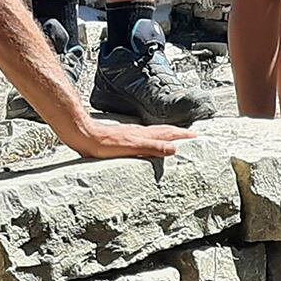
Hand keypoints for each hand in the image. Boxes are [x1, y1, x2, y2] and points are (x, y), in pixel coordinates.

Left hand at [67, 118, 193, 160]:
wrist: (84, 136)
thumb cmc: (104, 144)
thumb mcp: (132, 147)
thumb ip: (153, 147)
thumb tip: (174, 149)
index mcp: (145, 135)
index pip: (169, 134)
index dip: (183, 135)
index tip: (196, 136)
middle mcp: (140, 133)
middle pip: (164, 132)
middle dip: (179, 134)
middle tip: (191, 136)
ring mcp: (133, 136)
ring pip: (156, 135)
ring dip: (168, 136)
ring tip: (176, 140)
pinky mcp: (124, 140)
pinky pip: (146, 140)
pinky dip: (154, 141)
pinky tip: (150, 145)